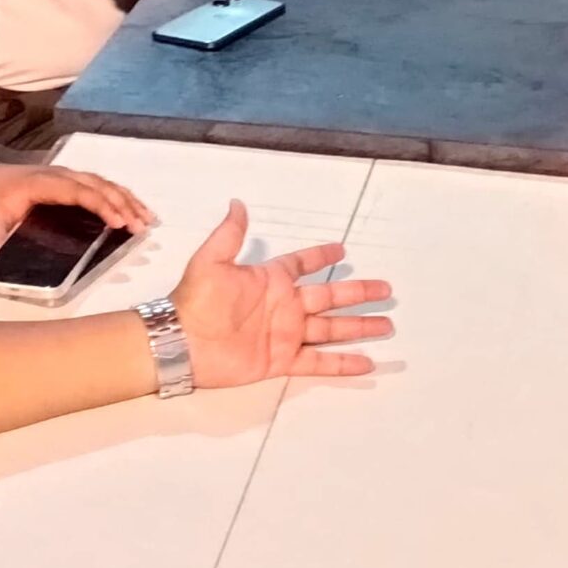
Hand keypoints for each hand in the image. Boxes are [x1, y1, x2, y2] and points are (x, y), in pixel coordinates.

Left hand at [0, 161, 154, 251]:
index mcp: (42, 183)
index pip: (78, 192)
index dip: (101, 205)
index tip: (120, 222)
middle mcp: (59, 174)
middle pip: (98, 185)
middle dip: (123, 205)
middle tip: (141, 227)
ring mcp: (66, 174)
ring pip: (103, 183)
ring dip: (127, 199)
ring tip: (147, 220)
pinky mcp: (70, 179)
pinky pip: (100, 184)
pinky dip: (120, 196)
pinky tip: (134, 209)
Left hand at [167, 201, 391, 385]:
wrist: (181, 343)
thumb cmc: (195, 301)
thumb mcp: (211, 261)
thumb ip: (230, 234)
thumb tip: (237, 203)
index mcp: (270, 280)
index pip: (302, 264)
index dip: (321, 257)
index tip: (342, 251)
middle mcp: (284, 306)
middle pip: (330, 297)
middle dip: (358, 294)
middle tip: (386, 289)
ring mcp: (286, 334)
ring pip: (332, 329)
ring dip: (359, 327)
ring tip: (386, 325)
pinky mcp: (282, 360)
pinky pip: (319, 362)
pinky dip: (342, 363)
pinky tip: (366, 363)